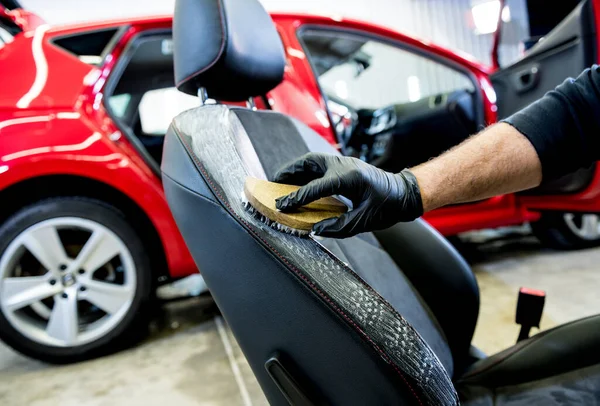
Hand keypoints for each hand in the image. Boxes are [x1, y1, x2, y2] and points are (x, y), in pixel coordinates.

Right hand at [273, 152, 422, 237]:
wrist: (404, 193)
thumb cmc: (388, 207)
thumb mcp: (365, 222)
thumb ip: (339, 227)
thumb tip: (315, 229)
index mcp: (349, 178)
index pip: (315, 187)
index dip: (296, 197)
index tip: (281, 205)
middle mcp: (344, 166)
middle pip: (309, 162)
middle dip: (289, 172)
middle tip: (273, 183)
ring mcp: (344, 163)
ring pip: (313, 160)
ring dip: (295, 169)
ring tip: (280, 180)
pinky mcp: (345, 166)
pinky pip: (320, 165)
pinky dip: (306, 171)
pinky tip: (298, 181)